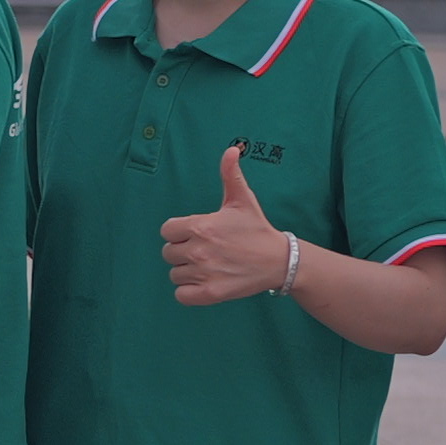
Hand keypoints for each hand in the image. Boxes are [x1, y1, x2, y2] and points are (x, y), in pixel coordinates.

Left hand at [161, 143, 292, 304]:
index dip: (179, 233)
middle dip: (182, 251)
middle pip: (168, 253)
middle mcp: (198, 250)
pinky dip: (188, 291)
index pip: (167, 231)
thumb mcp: (242, 199)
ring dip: (187, 272)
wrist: (279, 261)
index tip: (195, 234)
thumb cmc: (257, 229)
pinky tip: (203, 282)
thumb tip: (231, 149)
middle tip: (204, 251)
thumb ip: (230, 174)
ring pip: (175, 274)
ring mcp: (204, 273)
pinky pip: (181, 295)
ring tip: (207, 266)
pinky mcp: (210, 294)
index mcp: (200, 226)